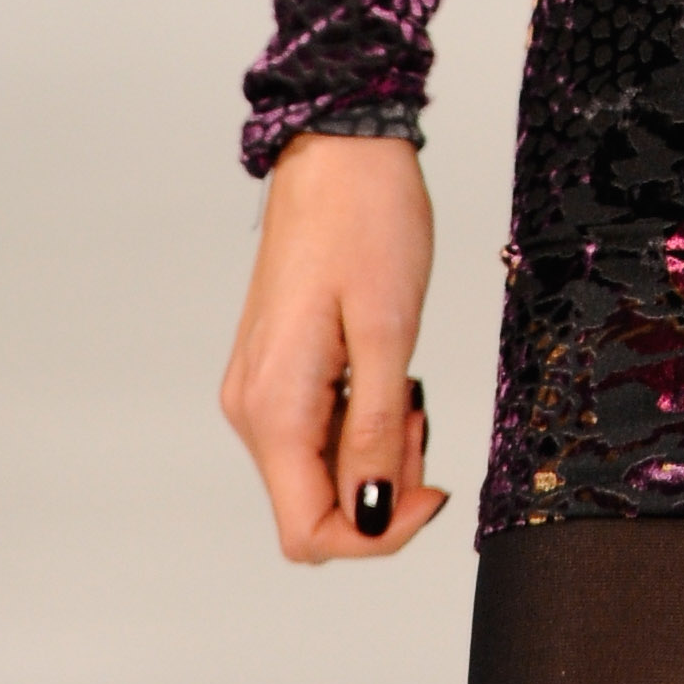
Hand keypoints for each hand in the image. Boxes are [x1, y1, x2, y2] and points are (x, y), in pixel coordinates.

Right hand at [220, 132, 447, 560]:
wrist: (340, 148)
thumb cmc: (366, 220)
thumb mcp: (389, 330)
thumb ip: (375, 430)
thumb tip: (368, 515)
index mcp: (275, 407)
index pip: (308, 530)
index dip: (374, 535)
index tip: (430, 490)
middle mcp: (254, 407)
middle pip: (314, 505)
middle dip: (381, 485)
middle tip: (421, 419)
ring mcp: (261, 387)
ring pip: (318, 468)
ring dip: (373, 452)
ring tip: (408, 390)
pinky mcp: (277, 367)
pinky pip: (316, 428)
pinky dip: (359, 422)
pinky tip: (388, 379)